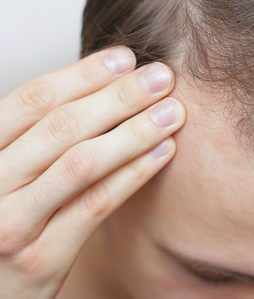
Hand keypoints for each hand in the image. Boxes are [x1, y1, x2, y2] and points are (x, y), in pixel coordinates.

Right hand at [0, 47, 184, 298]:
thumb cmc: (5, 214)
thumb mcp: (9, 170)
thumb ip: (39, 138)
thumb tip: (101, 91)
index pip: (33, 101)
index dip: (83, 75)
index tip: (125, 58)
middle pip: (62, 127)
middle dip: (119, 97)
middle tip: (161, 77)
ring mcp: (12, 224)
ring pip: (82, 164)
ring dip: (134, 132)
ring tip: (172, 111)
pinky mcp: (41, 259)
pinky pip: (96, 205)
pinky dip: (133, 174)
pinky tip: (163, 151)